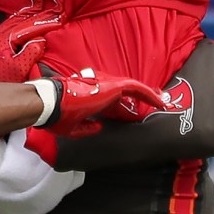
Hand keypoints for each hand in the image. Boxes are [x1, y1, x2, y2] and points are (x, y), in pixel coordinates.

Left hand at [0, 0, 63, 81]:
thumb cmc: (6, 85)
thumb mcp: (21, 69)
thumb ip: (31, 52)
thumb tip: (39, 39)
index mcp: (2, 43)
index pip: (27, 27)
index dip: (44, 21)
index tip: (59, 15)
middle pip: (19, 21)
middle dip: (36, 9)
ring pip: (9, 22)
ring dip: (23, 11)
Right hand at [43, 72, 170, 135]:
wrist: (51, 104)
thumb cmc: (58, 115)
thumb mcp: (74, 126)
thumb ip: (87, 128)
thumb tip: (99, 127)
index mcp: (90, 98)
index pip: (110, 104)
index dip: (122, 110)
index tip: (130, 117)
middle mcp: (100, 89)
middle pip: (124, 95)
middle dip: (138, 101)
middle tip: (153, 106)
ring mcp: (107, 85)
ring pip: (133, 89)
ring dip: (148, 96)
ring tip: (162, 103)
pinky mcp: (113, 87)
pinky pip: (137, 88)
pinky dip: (149, 95)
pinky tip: (160, 103)